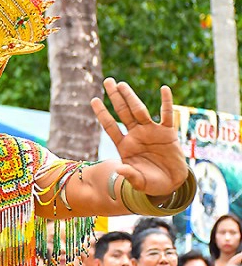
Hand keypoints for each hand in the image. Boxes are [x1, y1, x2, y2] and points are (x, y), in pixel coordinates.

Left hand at [90, 79, 187, 196]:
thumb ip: (129, 175)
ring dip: (131, 97)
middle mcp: (136, 135)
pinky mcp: (168, 133)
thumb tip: (119, 170)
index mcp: (125, 145)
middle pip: (123, 112)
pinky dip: (167, 102)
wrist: (171, 184)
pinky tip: (164, 89)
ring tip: (122, 84)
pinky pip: (167, 114)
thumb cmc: (151, 183)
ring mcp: (151, 132)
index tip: (94, 99)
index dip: (102, 114)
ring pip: (140, 110)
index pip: (110, 126)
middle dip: (116, 97)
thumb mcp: (138, 182)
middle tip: (108, 81)